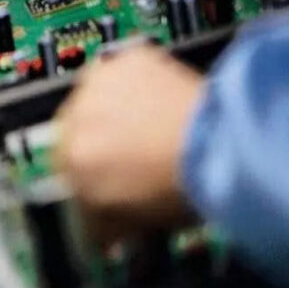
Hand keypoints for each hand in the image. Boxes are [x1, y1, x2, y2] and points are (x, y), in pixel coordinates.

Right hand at [53, 43, 203, 246]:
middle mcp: (76, 118)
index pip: (67, 171)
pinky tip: (158, 101)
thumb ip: (107, 220)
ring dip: (112, 108)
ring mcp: (99, 85)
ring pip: (94, 98)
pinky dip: (135, 84)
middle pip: (75, 130)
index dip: (89, 176)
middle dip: (99, 141)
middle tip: (130, 151)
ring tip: (147, 123)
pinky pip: (121, 72)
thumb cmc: (184, 184)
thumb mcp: (136, 220)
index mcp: (72, 161)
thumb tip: (106, 227)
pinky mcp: (125, 60)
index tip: (105, 178)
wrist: (221, 145)